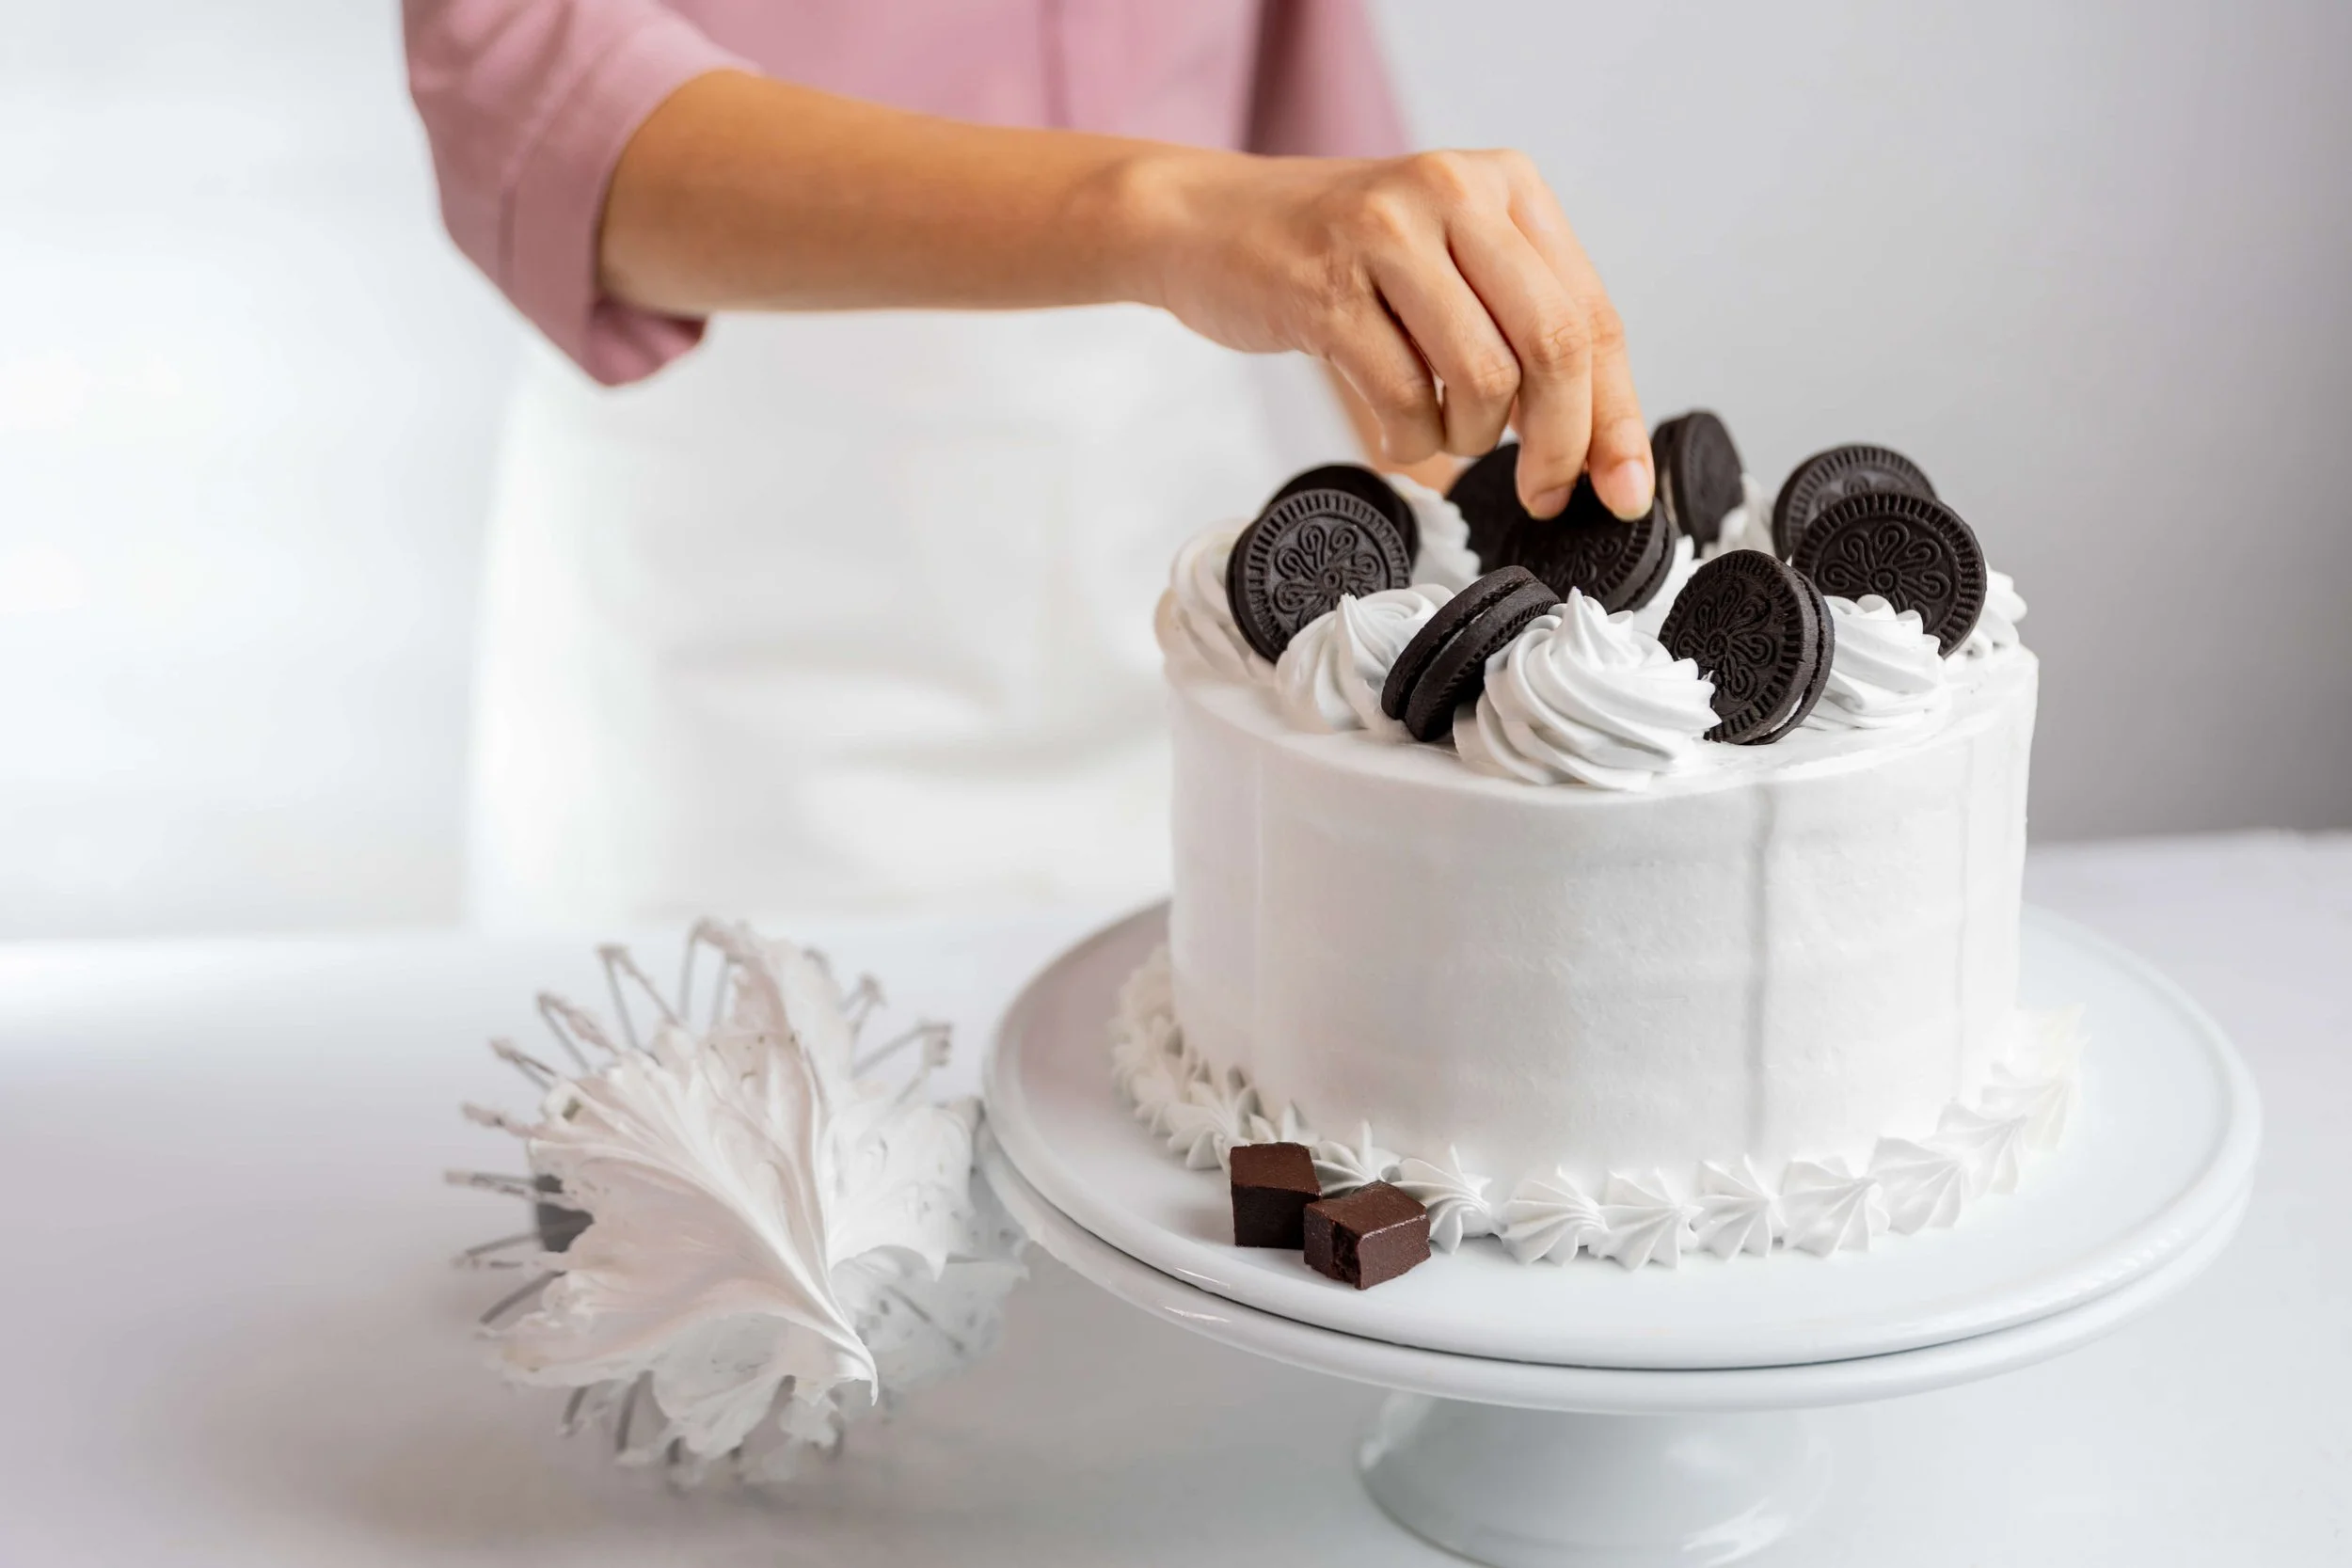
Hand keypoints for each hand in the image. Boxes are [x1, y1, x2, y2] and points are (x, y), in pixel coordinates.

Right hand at [1126, 148, 1649, 520]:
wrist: (1204, 220)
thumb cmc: (1334, 256)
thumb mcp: (1445, 264)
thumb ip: (1519, 328)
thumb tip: (1596, 449)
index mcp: (1506, 185)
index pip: (1592, 316)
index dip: (1617, 417)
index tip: (1623, 490)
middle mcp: (1455, 192)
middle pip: (1554, 345)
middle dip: (1560, 444)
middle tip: (1542, 493)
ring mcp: (1388, 233)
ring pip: (1483, 378)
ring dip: (1469, 438)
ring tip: (1440, 431)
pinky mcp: (1326, 286)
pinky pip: (1402, 398)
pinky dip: (1408, 442)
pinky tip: (1395, 430)